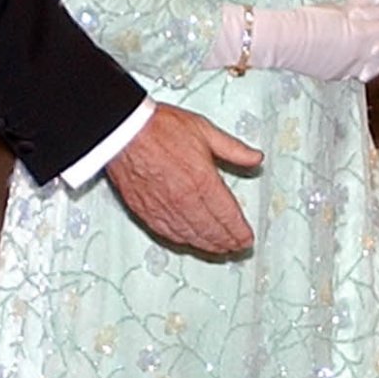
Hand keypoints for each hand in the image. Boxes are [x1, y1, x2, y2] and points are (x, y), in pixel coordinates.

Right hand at [106, 103, 260, 254]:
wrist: (123, 131)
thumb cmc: (160, 127)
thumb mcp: (204, 130)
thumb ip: (233, 149)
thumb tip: (256, 158)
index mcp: (203, 180)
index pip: (228, 215)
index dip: (240, 231)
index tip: (247, 238)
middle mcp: (185, 200)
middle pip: (212, 231)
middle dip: (228, 242)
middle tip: (237, 248)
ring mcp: (164, 209)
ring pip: (191, 237)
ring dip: (208, 246)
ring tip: (220, 250)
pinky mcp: (146, 212)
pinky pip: (169, 234)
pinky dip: (184, 241)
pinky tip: (190, 242)